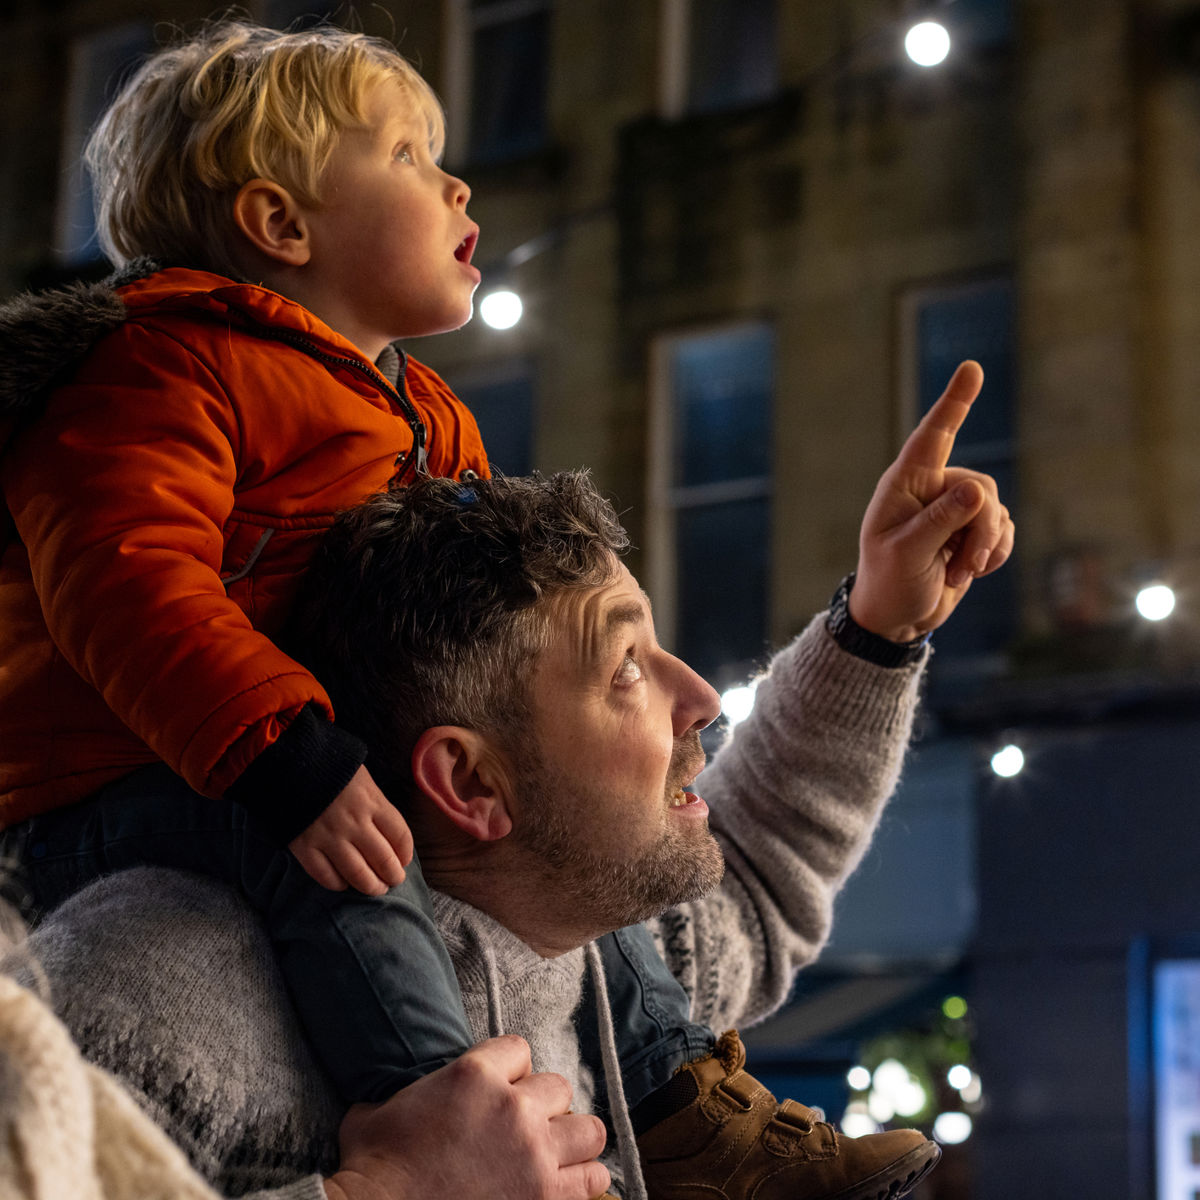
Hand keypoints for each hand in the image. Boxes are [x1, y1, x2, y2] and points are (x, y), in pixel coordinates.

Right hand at [288, 765, 413, 893]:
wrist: (289, 761)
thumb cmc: (332, 767)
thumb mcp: (363, 779)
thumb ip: (376, 805)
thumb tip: (389, 834)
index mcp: (372, 802)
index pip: (400, 836)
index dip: (406, 853)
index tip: (404, 860)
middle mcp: (354, 823)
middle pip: (383, 860)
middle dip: (393, 875)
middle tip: (394, 880)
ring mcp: (329, 837)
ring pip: (358, 874)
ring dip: (371, 886)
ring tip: (376, 888)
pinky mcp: (304, 847)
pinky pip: (326, 876)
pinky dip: (338, 885)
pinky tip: (344, 883)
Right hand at [323, 1035, 610, 1199]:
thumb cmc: (373, 1170)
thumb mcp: (379, 1110)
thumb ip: (411, 1091)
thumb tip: (407, 1092)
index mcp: (474, 1075)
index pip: (519, 1050)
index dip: (510, 1070)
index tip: (502, 1090)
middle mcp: (513, 1108)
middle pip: (559, 1088)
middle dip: (544, 1106)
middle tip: (526, 1127)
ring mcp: (534, 1154)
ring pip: (588, 1130)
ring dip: (573, 1140)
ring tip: (558, 1153)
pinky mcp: (545, 1198)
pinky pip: (591, 1180)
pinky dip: (583, 1181)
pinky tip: (567, 1184)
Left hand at [851, 360, 1014, 642]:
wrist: (896, 618)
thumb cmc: (889, 583)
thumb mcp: (908, 555)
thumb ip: (941, 521)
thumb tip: (978, 490)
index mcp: (904, 485)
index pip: (932, 437)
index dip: (954, 403)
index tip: (972, 369)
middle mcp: (930, 489)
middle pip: (981, 487)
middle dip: (980, 528)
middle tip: (964, 564)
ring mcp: (953, 508)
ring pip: (995, 509)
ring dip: (985, 546)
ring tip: (959, 572)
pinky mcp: (972, 530)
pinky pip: (1003, 528)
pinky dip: (994, 553)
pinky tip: (970, 572)